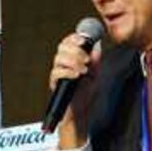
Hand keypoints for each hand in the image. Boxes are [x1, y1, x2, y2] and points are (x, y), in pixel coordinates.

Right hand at [49, 32, 102, 146]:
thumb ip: (95, 60)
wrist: (81, 112)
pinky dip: (68, 71)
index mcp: (71, 59)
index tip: (84, 40)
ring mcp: (58, 74)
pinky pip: (56, 73)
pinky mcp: (55, 84)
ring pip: (58, 58)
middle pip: (62, 47)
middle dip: (76, 50)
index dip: (74, 38)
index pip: (68, 42)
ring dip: (73, 61)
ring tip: (84, 70)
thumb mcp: (95, 73)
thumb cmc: (86, 94)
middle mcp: (62, 64)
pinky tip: (77, 75)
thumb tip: (96, 45)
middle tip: (87, 59)